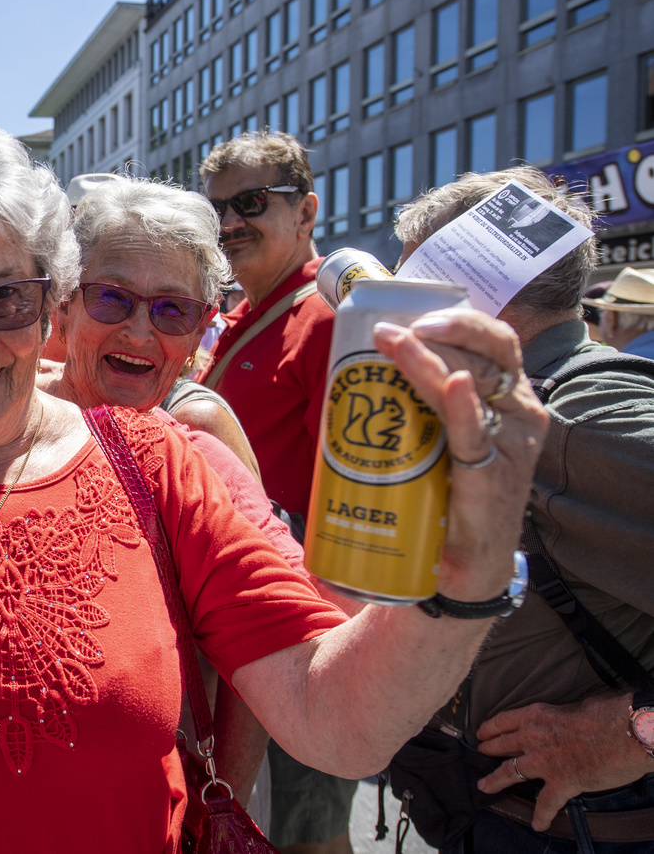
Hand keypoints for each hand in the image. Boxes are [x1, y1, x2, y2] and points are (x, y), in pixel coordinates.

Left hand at [372, 309, 546, 602]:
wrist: (459, 565)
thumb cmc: (443, 491)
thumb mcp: (434, 436)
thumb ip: (417, 399)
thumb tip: (361, 358)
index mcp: (507, 396)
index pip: (493, 341)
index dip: (457, 321)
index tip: (409, 314)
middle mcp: (519, 412)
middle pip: (487, 354)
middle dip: (437, 333)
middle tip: (385, 330)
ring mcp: (511, 444)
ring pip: (475, 385)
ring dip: (431, 360)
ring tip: (394, 343)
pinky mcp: (493, 477)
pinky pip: (478, 435)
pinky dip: (465, 408)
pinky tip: (456, 385)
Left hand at [475, 695, 653, 830]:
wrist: (627, 733)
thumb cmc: (608, 715)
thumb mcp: (575, 705)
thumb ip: (561, 714)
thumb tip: (564, 717)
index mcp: (536, 715)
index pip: (503, 721)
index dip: (489, 728)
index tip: (481, 733)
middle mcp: (533, 737)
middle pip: (501, 745)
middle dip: (488, 750)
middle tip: (480, 753)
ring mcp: (544, 761)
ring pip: (510, 772)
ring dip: (495, 780)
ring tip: (485, 785)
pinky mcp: (562, 782)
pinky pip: (546, 803)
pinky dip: (540, 815)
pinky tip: (537, 823)